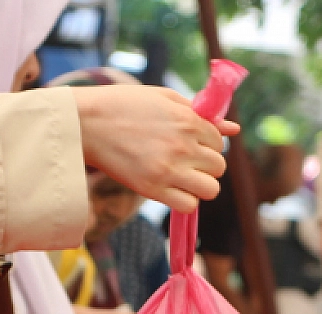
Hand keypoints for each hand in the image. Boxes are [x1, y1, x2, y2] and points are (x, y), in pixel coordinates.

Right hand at [69, 85, 238, 212]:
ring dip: (200, 185)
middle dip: (205, 165)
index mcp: (188, 121)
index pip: (219, 142)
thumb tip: (235, 129)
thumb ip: (201, 114)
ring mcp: (169, 170)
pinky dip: (185, 200)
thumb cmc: (125, 105)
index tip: (189, 142)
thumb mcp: (165, 99)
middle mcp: (183, 146)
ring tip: (181, 177)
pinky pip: (188, 205)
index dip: (206, 144)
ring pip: (210, 190)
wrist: (86, 122)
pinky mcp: (153, 189)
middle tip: (185, 160)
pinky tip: (171, 188)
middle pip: (218, 168)